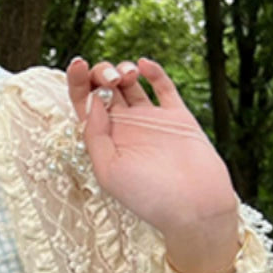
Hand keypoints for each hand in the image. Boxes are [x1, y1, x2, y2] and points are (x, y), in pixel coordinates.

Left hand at [64, 56, 237, 245]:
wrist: (194, 208)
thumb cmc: (148, 198)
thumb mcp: (109, 170)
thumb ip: (95, 135)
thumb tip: (90, 100)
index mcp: (104, 141)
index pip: (84, 104)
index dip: (78, 81)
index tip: (78, 63)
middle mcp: (125, 128)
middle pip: (104, 88)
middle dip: (102, 73)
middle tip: (111, 78)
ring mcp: (151, 121)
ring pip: (130, 84)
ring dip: (124, 69)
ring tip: (127, 74)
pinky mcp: (177, 117)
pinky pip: (164, 88)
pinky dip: (154, 72)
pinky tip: (144, 65)